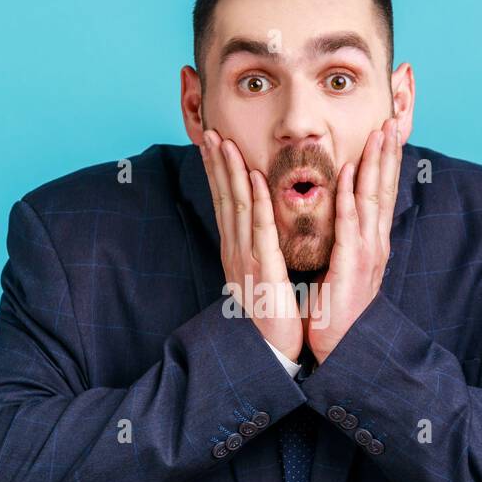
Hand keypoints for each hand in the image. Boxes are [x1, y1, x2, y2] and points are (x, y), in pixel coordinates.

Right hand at [200, 129, 302, 360]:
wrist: (270, 351)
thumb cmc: (270, 315)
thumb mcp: (260, 276)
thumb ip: (257, 251)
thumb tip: (256, 231)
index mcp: (236, 251)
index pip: (224, 203)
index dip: (217, 172)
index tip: (214, 143)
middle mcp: (235, 251)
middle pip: (223, 198)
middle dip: (217, 163)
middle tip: (210, 131)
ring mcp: (246, 259)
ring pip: (236, 207)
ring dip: (230, 172)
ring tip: (225, 143)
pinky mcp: (263, 270)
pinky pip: (260, 230)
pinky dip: (257, 202)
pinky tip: (254, 178)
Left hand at [305, 115, 402, 362]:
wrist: (340, 346)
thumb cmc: (336, 309)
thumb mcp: (343, 267)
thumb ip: (345, 241)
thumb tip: (342, 218)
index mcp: (371, 242)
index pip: (381, 193)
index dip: (386, 160)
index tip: (388, 131)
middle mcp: (374, 242)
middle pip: (385, 188)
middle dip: (390, 152)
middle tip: (393, 118)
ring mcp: (367, 252)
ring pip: (374, 198)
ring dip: (377, 163)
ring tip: (381, 132)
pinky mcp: (352, 265)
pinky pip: (350, 223)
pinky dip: (351, 195)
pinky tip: (352, 172)